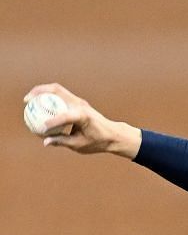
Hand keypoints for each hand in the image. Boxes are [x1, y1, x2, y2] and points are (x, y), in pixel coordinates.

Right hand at [25, 83, 139, 156]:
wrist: (113, 134)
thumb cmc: (98, 141)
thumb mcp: (80, 145)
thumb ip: (62, 142)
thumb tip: (45, 142)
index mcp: (83, 116)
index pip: (64, 116)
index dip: (51, 122)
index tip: (40, 129)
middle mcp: (81, 105)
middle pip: (57, 91)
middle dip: (39, 92)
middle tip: (26, 101)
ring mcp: (79, 101)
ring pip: (57, 89)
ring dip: (42, 91)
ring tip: (29, 99)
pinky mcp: (77, 102)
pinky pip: (60, 95)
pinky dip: (48, 97)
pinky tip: (38, 104)